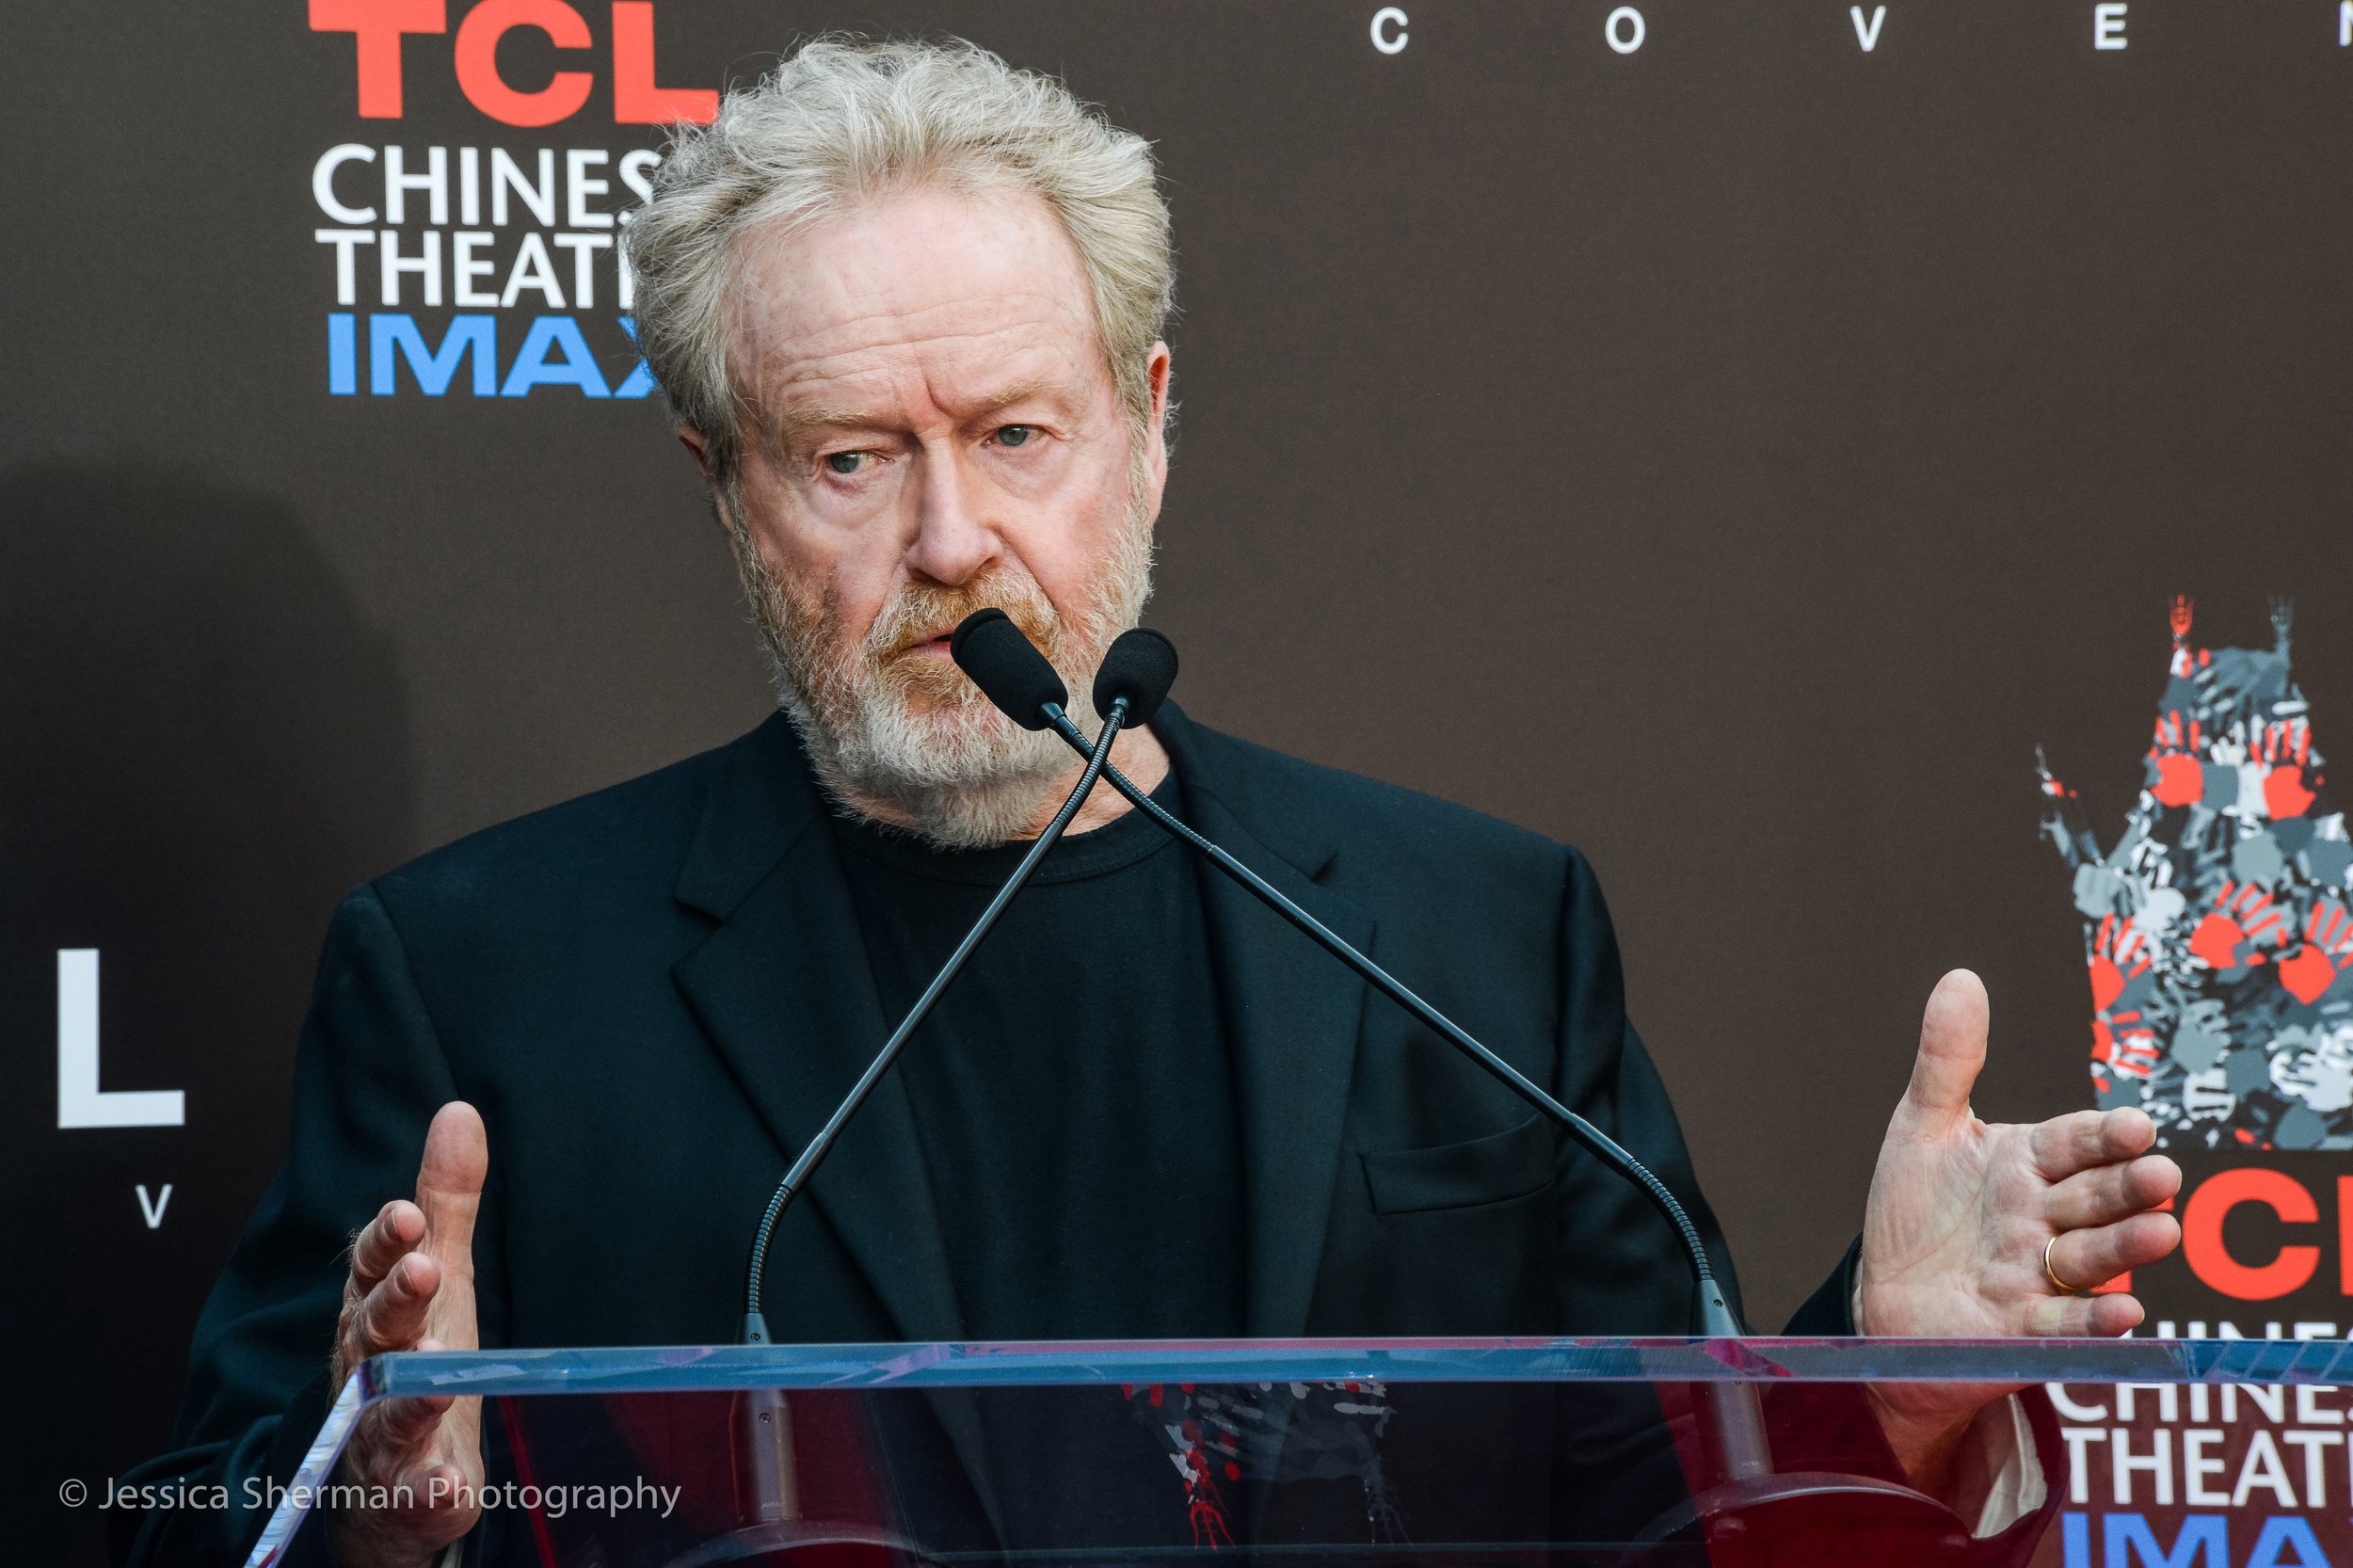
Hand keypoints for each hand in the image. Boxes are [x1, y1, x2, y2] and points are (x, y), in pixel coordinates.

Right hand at [325, 1103, 488, 1567]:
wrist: (392, 1482)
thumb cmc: (416, 1360)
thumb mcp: (438, 1275)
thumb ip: (446, 1202)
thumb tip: (459, 1113)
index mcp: (375, 1312)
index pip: (372, 1270)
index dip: (386, 1244)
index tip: (406, 1215)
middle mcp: (369, 1367)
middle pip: (375, 1330)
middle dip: (395, 1299)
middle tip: (425, 1270)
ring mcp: (381, 1429)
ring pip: (387, 1405)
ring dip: (410, 1388)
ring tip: (440, 1366)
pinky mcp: (408, 1487)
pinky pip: (414, 1489)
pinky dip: (427, 1487)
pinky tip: (445, 1482)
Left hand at [1854, 971, 2180, 1480]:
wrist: (1885, 1297)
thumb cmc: (1917, 1211)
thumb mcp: (1923, 1128)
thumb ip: (1948, 1060)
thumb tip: (1961, 977)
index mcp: (2028, 1164)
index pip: (2074, 1143)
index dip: (2103, 1136)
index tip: (2135, 1126)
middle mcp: (2046, 1217)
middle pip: (2095, 1197)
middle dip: (2128, 1187)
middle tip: (2162, 1175)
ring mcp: (2040, 1274)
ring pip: (2091, 1256)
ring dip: (2127, 1245)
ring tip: (2162, 1231)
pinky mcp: (2025, 1328)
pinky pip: (2064, 1324)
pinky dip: (2094, 1321)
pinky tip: (2124, 1311)